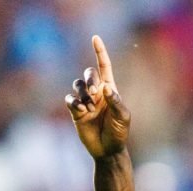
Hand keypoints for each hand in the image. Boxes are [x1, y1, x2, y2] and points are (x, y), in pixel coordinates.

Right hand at [65, 36, 129, 159]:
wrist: (108, 150)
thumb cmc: (119, 133)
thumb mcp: (123, 117)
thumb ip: (116, 102)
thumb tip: (105, 88)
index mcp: (110, 90)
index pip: (104, 67)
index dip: (100, 52)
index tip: (95, 38)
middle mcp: (97, 93)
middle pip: (89, 73)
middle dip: (90, 79)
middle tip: (95, 91)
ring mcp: (85, 101)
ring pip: (77, 85)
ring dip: (83, 93)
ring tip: (90, 108)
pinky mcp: (76, 111)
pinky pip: (70, 99)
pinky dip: (74, 102)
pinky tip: (82, 110)